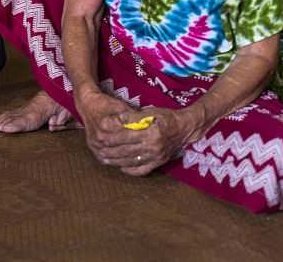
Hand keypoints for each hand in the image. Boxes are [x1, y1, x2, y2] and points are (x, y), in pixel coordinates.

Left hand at [74, 88, 193, 176]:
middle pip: (127, 151)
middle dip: (110, 151)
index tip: (100, 137)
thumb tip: (116, 119)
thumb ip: (132, 117)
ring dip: (117, 162)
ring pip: (132, 161)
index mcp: (151, 133)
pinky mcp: (159, 162)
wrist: (184, 128)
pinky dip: (131, 170)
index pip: (126, 137)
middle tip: (98, 150)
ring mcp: (156, 157)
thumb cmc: (166, 117)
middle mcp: (153, 147)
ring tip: (105, 160)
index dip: (112, 137)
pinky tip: (122, 168)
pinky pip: (143, 170)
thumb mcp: (150, 112)